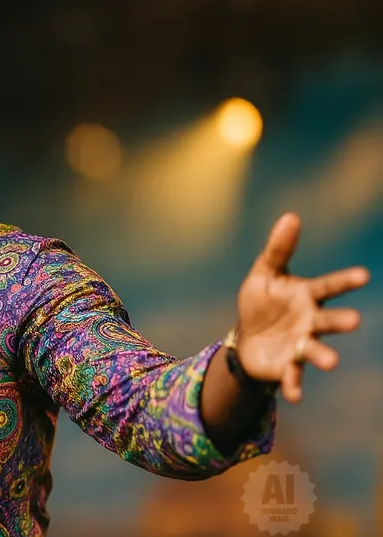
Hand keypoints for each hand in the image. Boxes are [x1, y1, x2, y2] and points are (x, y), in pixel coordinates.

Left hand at [235, 212, 369, 402]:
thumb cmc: (262, 302)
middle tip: (355, 321)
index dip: (344, 281)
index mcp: (306, 297)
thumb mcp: (265, 273)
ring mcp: (300, 346)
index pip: (328, 286)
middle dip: (341, 321)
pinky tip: (294, 396)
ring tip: (332, 361)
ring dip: (324, 355)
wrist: (247, 338)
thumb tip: (291, 216)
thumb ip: (279, 249)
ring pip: (315, 351)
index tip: (364, 275)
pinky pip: (292, 377)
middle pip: (327, 321)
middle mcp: (309, 322)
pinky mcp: (286, 367)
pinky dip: (294, 386)